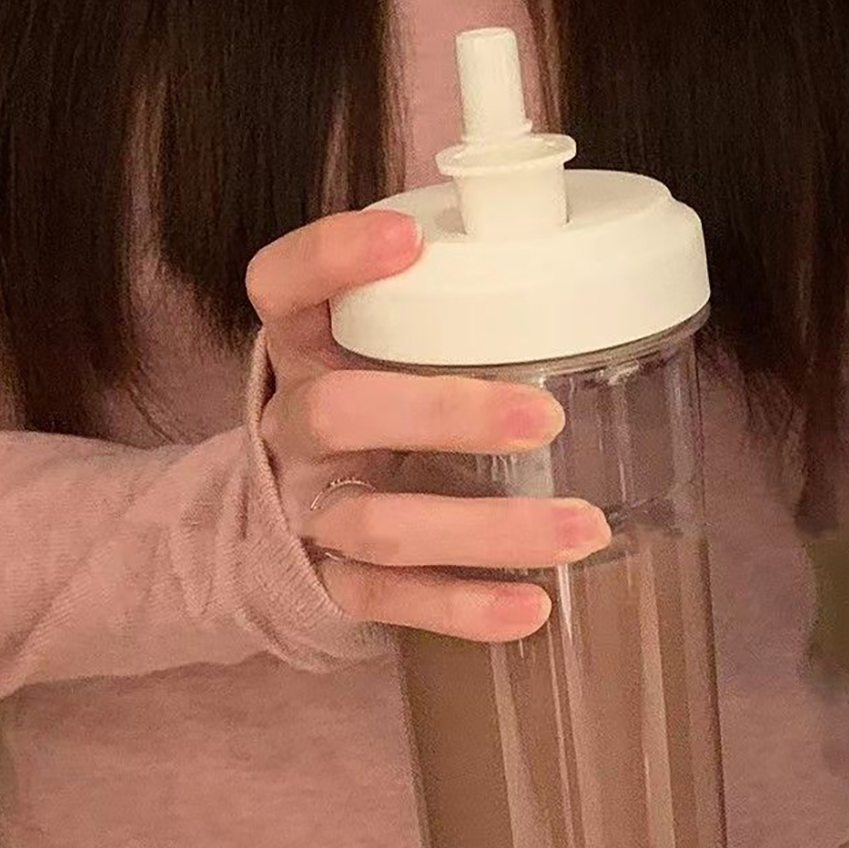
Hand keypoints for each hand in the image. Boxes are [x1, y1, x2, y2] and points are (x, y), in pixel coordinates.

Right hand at [246, 210, 609, 641]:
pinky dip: (465, 609)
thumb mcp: (368, 355)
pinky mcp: (328, 586)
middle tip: (546, 416)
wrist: (263, 536)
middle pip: (336, 412)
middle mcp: (293, 428)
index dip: (331, 257)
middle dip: (444, 412)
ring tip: (584, 526)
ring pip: (380, 524)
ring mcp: (306, 511)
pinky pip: (392, 601)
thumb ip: (433, 318)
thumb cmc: (361, 418)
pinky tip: (534, 606)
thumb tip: (575, 276)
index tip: (409, 238)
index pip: (281, 285)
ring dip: (489, 528)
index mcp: (302, 352)